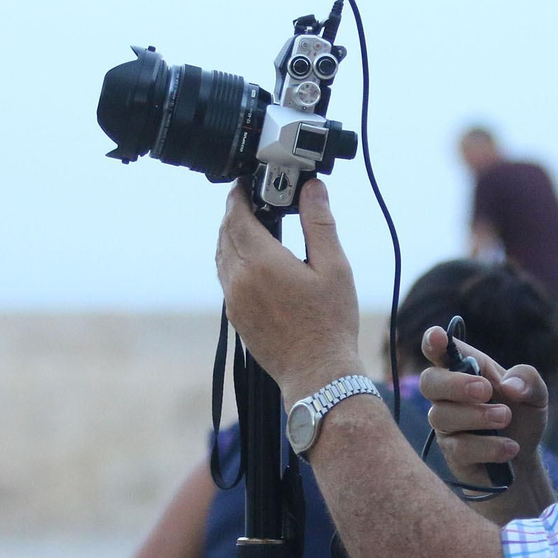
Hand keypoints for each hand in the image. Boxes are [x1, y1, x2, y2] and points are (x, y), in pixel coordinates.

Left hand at [215, 178, 364, 402]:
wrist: (317, 373)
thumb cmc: (330, 324)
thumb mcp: (335, 267)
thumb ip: (319, 223)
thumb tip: (313, 189)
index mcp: (262, 262)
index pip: (237, 216)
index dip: (239, 195)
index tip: (246, 184)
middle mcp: (240, 279)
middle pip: (226, 233)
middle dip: (236, 213)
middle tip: (253, 201)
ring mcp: (234, 300)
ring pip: (222, 256)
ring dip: (232, 236)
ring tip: (254, 227)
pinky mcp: (235, 316)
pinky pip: (226, 277)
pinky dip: (234, 260)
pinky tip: (254, 261)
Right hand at [418, 328, 548, 486]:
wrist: (526, 458)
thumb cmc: (522, 416)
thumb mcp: (536, 394)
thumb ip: (527, 379)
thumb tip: (510, 386)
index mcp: (465, 370)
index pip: (439, 351)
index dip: (433, 341)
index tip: (438, 336)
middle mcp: (448, 396)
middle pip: (428, 381)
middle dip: (455, 384)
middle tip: (486, 390)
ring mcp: (447, 426)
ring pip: (442, 416)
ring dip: (477, 416)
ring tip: (506, 418)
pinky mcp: (452, 454)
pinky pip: (459, 448)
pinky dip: (489, 447)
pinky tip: (511, 448)